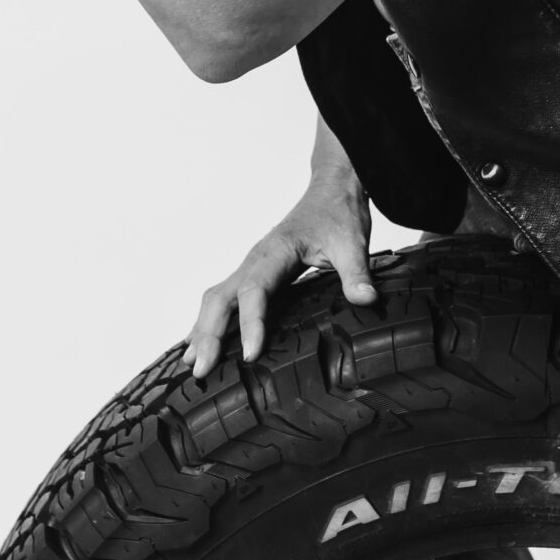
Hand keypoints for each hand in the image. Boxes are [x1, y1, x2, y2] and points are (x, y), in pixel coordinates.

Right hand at [182, 164, 376, 377]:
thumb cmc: (337, 212)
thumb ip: (356, 272)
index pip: (253, 291)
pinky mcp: (255, 274)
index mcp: (274, 253)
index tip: (251, 354)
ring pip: (216, 300)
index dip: (250, 323)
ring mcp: (251, 267)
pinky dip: (209, 321)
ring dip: (202, 331)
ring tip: (193, 366)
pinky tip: (200, 343)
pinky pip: (224, 299)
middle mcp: (255, 261)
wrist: (332, 189)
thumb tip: (366, 299)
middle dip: (208, 334)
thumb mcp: (352, 242)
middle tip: (203, 370)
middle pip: (220, 298)